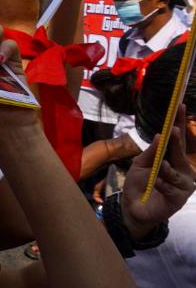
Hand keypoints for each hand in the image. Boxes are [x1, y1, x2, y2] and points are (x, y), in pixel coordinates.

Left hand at [121, 106, 195, 238]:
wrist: (132, 207)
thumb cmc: (139, 184)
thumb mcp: (141, 164)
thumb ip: (151, 151)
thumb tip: (160, 134)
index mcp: (173, 160)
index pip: (178, 140)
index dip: (180, 123)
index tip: (180, 106)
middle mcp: (182, 171)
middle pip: (181, 153)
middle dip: (178, 142)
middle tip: (173, 131)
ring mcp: (182, 186)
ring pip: (177, 173)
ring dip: (167, 168)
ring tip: (160, 165)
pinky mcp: (178, 199)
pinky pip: (171, 188)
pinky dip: (162, 184)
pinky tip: (155, 182)